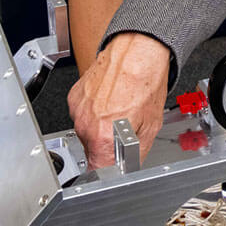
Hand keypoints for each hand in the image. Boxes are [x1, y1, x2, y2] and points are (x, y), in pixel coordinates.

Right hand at [68, 32, 171, 168]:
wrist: (137, 50)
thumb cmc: (145, 81)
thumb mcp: (151, 126)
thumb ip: (137, 154)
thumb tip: (130, 166)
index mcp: (103, 137)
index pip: (96, 172)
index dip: (107, 174)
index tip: (114, 170)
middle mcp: (85, 125)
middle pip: (92, 151)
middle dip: (107, 147)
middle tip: (125, 131)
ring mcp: (77, 110)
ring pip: (87, 132)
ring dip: (100, 128)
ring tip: (119, 111)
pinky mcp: (74, 97)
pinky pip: (83, 115)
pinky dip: (94, 112)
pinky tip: (110, 101)